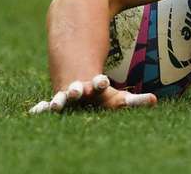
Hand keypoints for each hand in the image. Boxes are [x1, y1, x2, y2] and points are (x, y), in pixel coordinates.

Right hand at [29, 74, 156, 113]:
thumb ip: (135, 101)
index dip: (100, 83)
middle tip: (77, 90)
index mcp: (95, 86)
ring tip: (55, 105)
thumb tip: (155, 101)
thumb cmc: (100, 93)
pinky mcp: (54, 102)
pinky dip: (41, 109)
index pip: (100, 84)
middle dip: (77, 90)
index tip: (102, 80)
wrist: (75, 78)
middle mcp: (79, 90)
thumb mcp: (117, 97)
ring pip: (61, 97)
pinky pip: (46, 106)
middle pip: (78, 89)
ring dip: (59, 101)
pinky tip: (35, 112)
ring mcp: (65, 96)